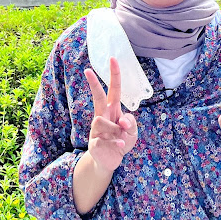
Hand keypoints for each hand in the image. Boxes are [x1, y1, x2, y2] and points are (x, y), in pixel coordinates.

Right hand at [84, 57, 137, 173]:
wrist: (111, 161)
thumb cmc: (122, 140)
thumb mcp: (133, 131)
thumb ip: (131, 122)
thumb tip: (121, 120)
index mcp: (113, 109)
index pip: (114, 88)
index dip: (114, 74)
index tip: (113, 59)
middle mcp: (103, 115)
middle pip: (97, 96)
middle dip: (93, 83)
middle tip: (87, 70)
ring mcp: (96, 129)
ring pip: (100, 121)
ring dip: (114, 130)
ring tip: (122, 138)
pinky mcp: (94, 143)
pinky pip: (102, 140)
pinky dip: (115, 143)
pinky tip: (120, 146)